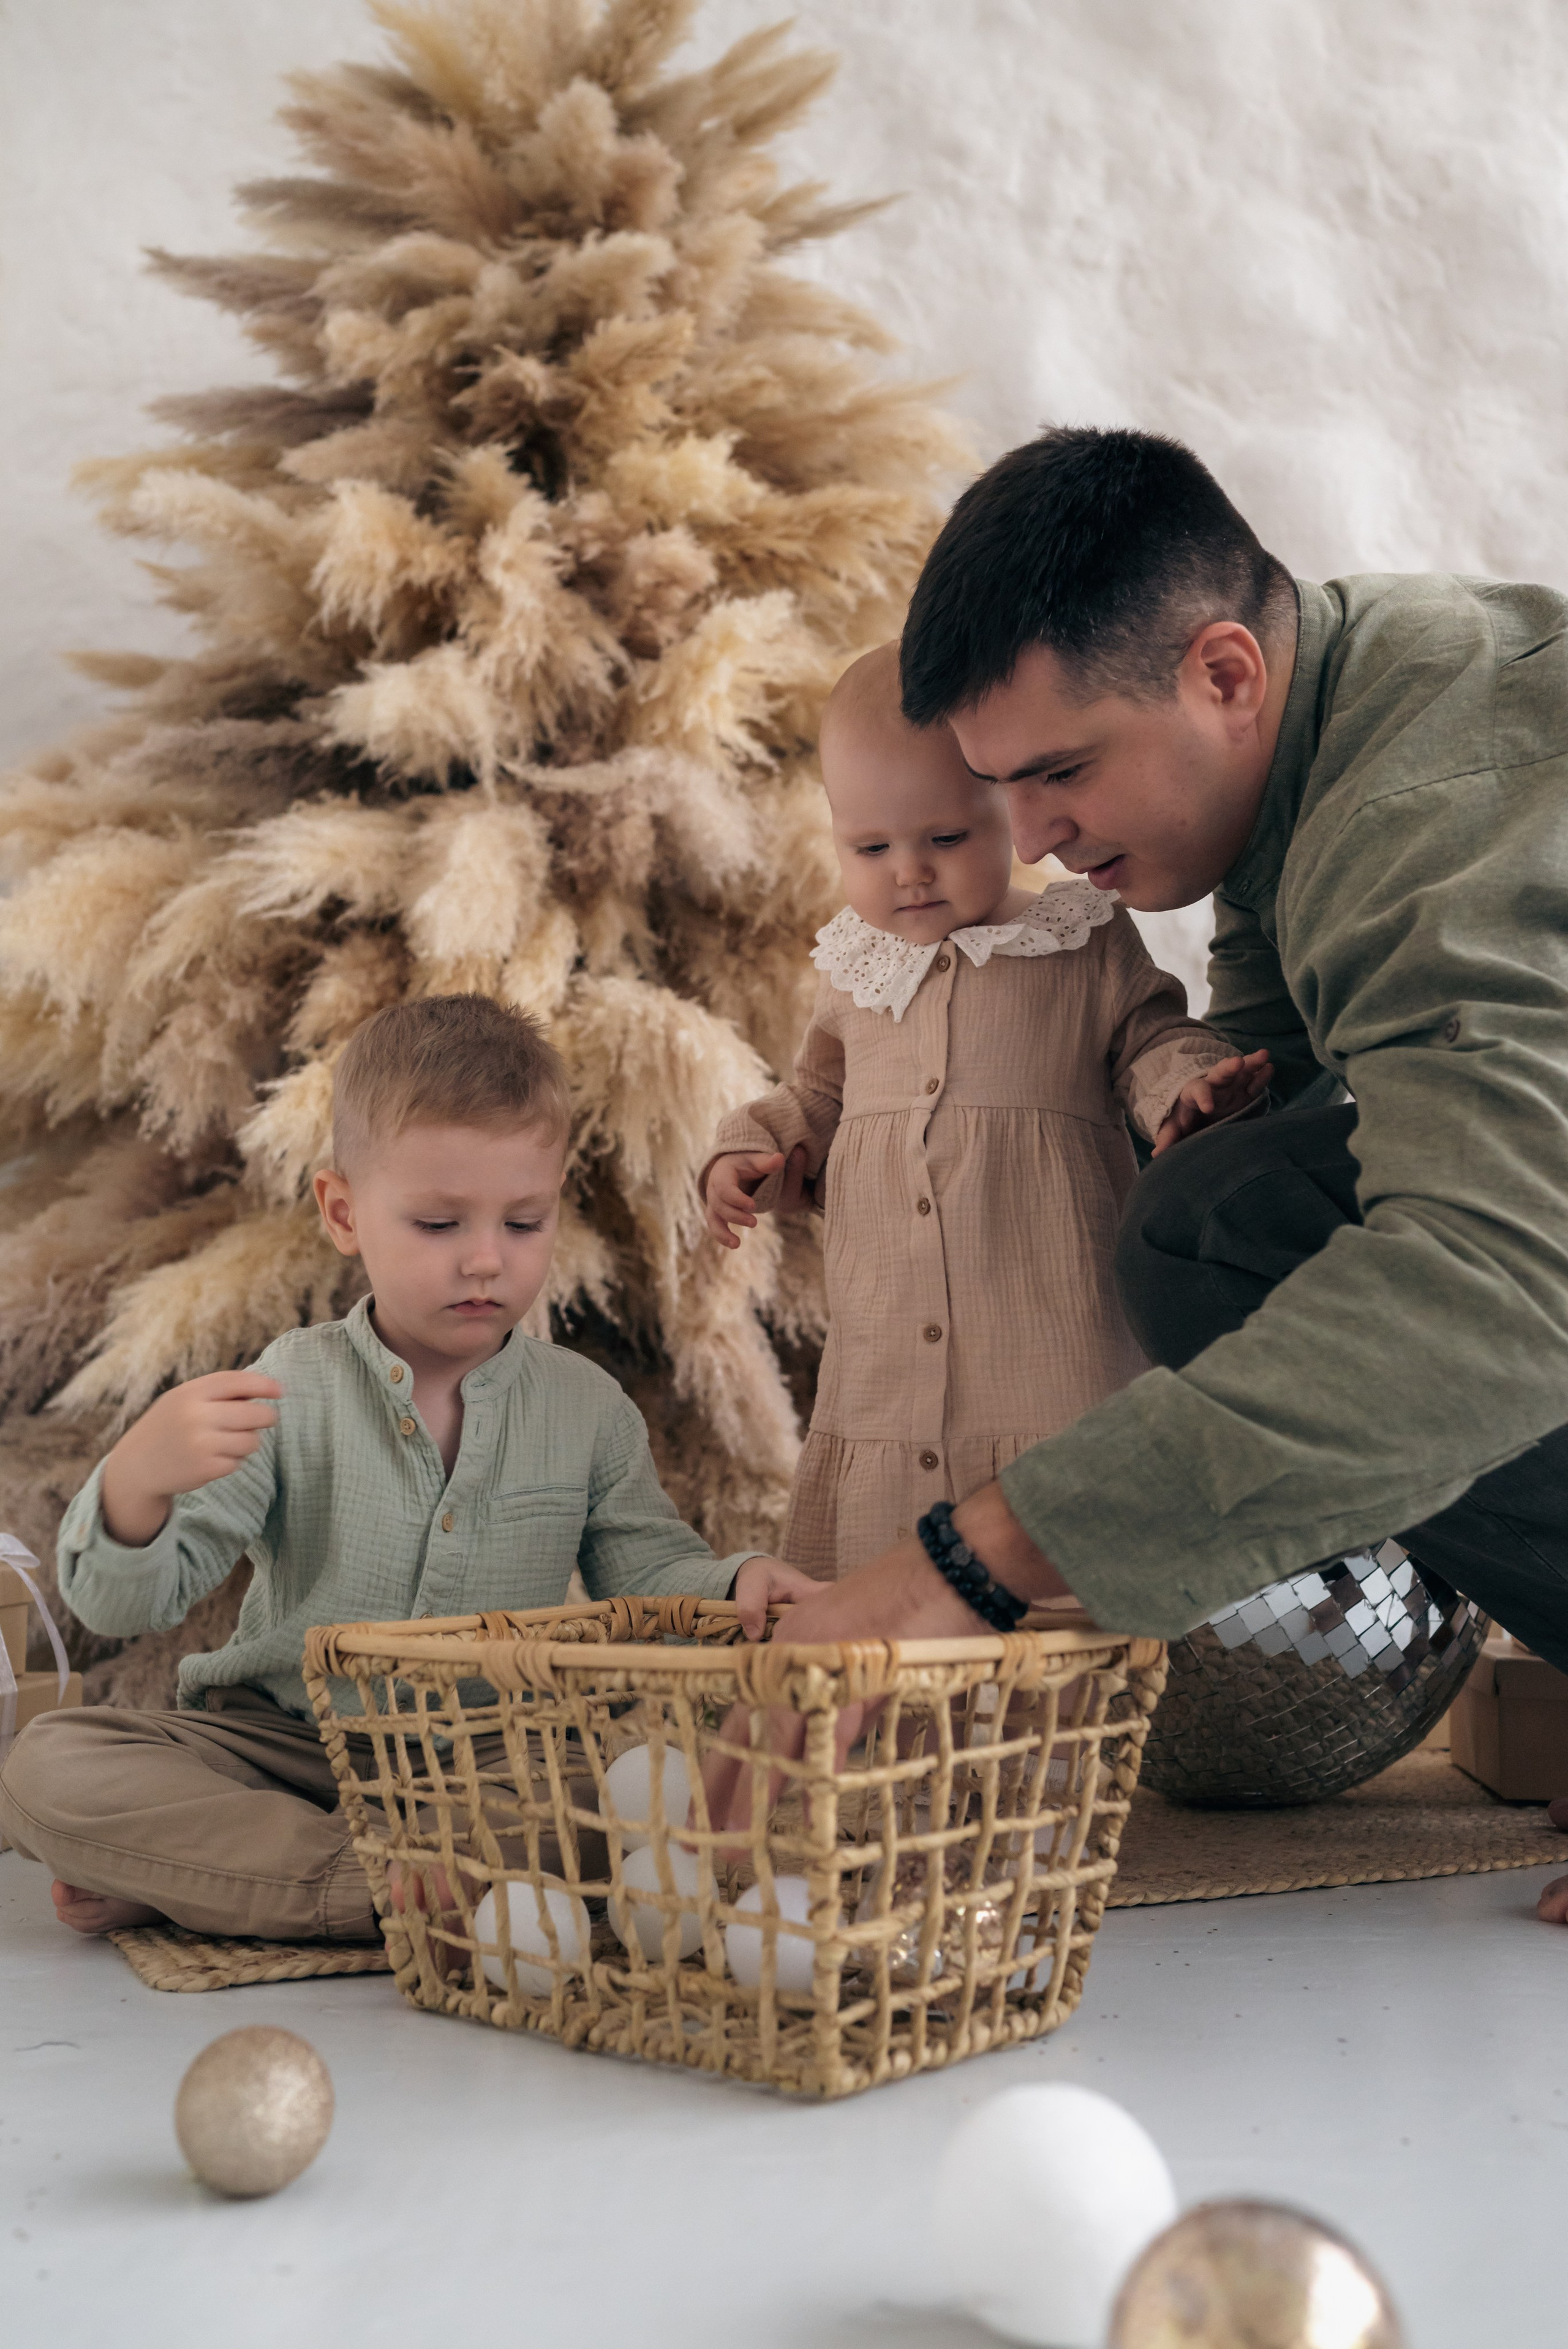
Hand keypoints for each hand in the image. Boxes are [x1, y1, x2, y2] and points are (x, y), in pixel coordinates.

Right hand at [100, 1370, 283, 1547]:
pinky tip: (214, 1459)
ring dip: (249, 1442)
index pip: (237, 1382)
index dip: (263, 1385)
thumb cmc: (168, 1427)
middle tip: (268, 1419)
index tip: (280, 1391)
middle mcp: (196, 1416)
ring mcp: (201, 1444)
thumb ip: (216, 1393)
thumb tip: (264, 1389)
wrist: (136, 1466)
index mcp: (190, 1393)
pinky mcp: (205, 1469)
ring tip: (230, 1442)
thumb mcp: (182, 1401)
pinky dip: (233, 1461)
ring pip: (252, 1441)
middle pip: (255, 1414)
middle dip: (267, 1417)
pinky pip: (238, 1462)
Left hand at [699, 1487, 1076, 1837]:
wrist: (946, 1571)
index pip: (743, 1718)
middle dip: (722, 1790)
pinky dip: (818, 1781)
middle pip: (744, 1735)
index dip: (724, 1766)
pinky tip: (804, 1818)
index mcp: (787, 1650)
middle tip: (697, 1838)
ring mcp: (815, 1665)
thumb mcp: (859, 1663)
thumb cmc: (911, 1613)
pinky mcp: (851, 1677)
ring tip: (738, 1844)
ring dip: (757, 1798)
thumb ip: (838, 1706)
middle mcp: (788, 1656)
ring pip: (774, 1743)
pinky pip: (827, 1739)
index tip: (707, 1809)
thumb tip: (829, 1755)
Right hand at [702, 1144, 808, 1246]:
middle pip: (719, 1205)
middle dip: (735, 1216)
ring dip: (722, 1232)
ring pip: (713, 1218)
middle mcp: (713, 1188)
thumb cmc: (748, 1163)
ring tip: (736, 1244)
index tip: (753, 1206)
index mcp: (722, 1173)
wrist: (735, 1167)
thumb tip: (780, 1158)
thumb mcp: (757, 1160)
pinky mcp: (717, 1212)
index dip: (736, 1198)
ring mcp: (714, 1201)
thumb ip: (767, 1162)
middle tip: (754, 1223)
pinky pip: (715, 1225)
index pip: (724, 1187)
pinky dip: (722, 1236)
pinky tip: (735, 1245)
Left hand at [1151, 1047, 1272, 1156]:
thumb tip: (1157, 1154)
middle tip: (1238, 1062)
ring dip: (1252, 1063)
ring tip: (1264, 1055)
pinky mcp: (1244, 1092)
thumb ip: (1168, 1137)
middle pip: (1220, 1073)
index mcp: (1193, 1093)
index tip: (1208, 1107)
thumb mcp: (1174, 1126)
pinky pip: (1254, 1082)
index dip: (1202, 1097)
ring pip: (1241, 1071)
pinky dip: (1262, 1075)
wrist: (1196, 1111)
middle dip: (1229, 1067)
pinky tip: (1269, 1067)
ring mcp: (1231, 1086)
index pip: (1197, 1091)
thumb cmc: (1183, 1118)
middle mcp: (1213, 1085)